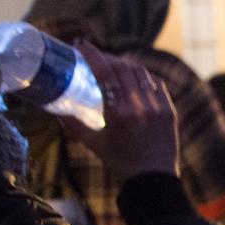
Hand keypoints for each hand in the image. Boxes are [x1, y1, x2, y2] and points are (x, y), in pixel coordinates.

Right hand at [69, 43, 177, 181]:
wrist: (152, 180)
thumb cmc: (120, 163)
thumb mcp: (92, 143)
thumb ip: (73, 124)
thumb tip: (56, 111)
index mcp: (118, 112)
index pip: (104, 72)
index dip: (92, 54)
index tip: (82, 45)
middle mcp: (139, 105)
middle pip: (122, 67)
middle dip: (107, 57)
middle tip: (96, 57)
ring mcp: (157, 106)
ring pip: (141, 73)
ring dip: (125, 64)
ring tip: (114, 66)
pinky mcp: (169, 110)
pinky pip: (156, 83)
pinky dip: (143, 76)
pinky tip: (135, 78)